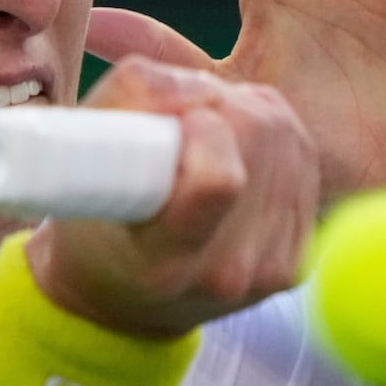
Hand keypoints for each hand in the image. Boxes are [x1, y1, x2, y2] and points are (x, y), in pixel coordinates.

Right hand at [25, 57, 317, 337]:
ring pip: (287, 138)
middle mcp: (223, 275)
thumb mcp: (82, 153)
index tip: (172, 124)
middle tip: (182, 122)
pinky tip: (236, 158)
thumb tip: (202, 87)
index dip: (202, 129)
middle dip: (222, 105)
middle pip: (259, 138)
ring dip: (248, 114)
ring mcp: (267, 272)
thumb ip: (133, 97)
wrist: (125, 299)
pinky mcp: (296, 262)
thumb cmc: (95, 218)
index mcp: (162, 261)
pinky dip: (272, 140)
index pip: (217, 182)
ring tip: (205, 139)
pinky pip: (302, 161)